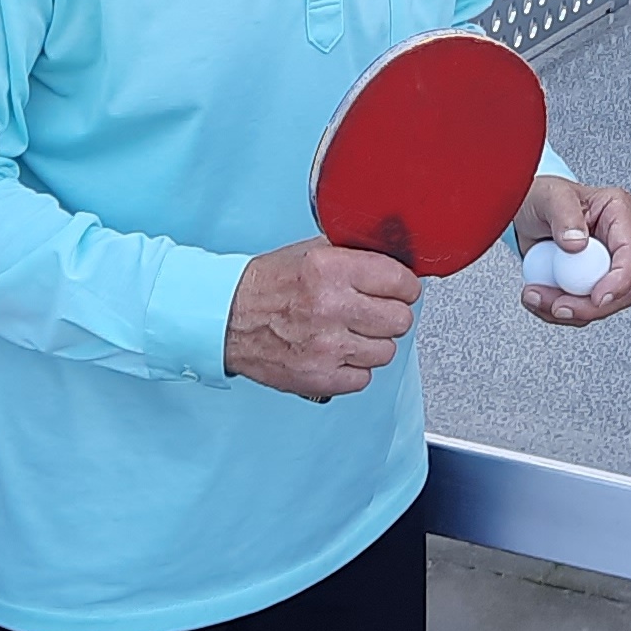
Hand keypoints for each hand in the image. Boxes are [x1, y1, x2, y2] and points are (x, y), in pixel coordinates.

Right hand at [225, 239, 424, 399]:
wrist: (226, 319)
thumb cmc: (267, 286)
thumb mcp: (311, 251)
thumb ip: (355, 254)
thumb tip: (397, 259)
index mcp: (331, 269)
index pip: (401, 281)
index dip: (404, 286)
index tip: (399, 290)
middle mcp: (331, 306)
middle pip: (400, 320)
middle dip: (390, 315)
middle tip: (372, 312)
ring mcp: (327, 346)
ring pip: (386, 352)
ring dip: (372, 344)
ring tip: (349, 333)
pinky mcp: (321, 377)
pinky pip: (364, 378)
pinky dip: (353, 368)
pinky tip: (336, 352)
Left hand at [511, 178, 630, 325]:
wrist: (525, 211)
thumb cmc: (542, 198)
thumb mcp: (549, 196)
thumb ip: (564, 215)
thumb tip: (578, 243)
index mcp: (619, 213)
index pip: (630, 254)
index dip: (618, 282)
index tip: (596, 298)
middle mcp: (617, 243)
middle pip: (623, 289)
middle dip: (589, 306)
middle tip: (557, 306)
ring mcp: (604, 265)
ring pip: (601, 305)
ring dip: (568, 310)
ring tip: (536, 295)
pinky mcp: (588, 282)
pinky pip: (581, 307)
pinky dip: (558, 310)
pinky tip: (539, 296)